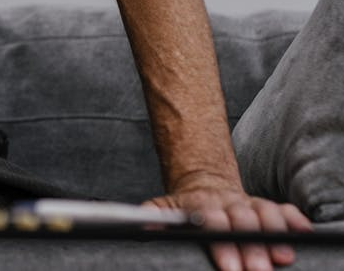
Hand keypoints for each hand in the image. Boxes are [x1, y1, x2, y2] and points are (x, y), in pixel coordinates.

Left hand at [145, 176, 311, 270]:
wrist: (203, 183)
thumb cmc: (185, 208)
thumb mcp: (163, 207)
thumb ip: (152, 216)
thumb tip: (141, 227)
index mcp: (201, 205)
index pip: (211, 222)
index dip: (220, 244)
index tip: (229, 269)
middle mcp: (227, 203)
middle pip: (242, 221)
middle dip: (250, 247)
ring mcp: (247, 203)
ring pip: (264, 214)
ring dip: (274, 235)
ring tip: (282, 257)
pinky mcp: (264, 206)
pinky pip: (282, 209)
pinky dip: (293, 219)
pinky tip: (303, 231)